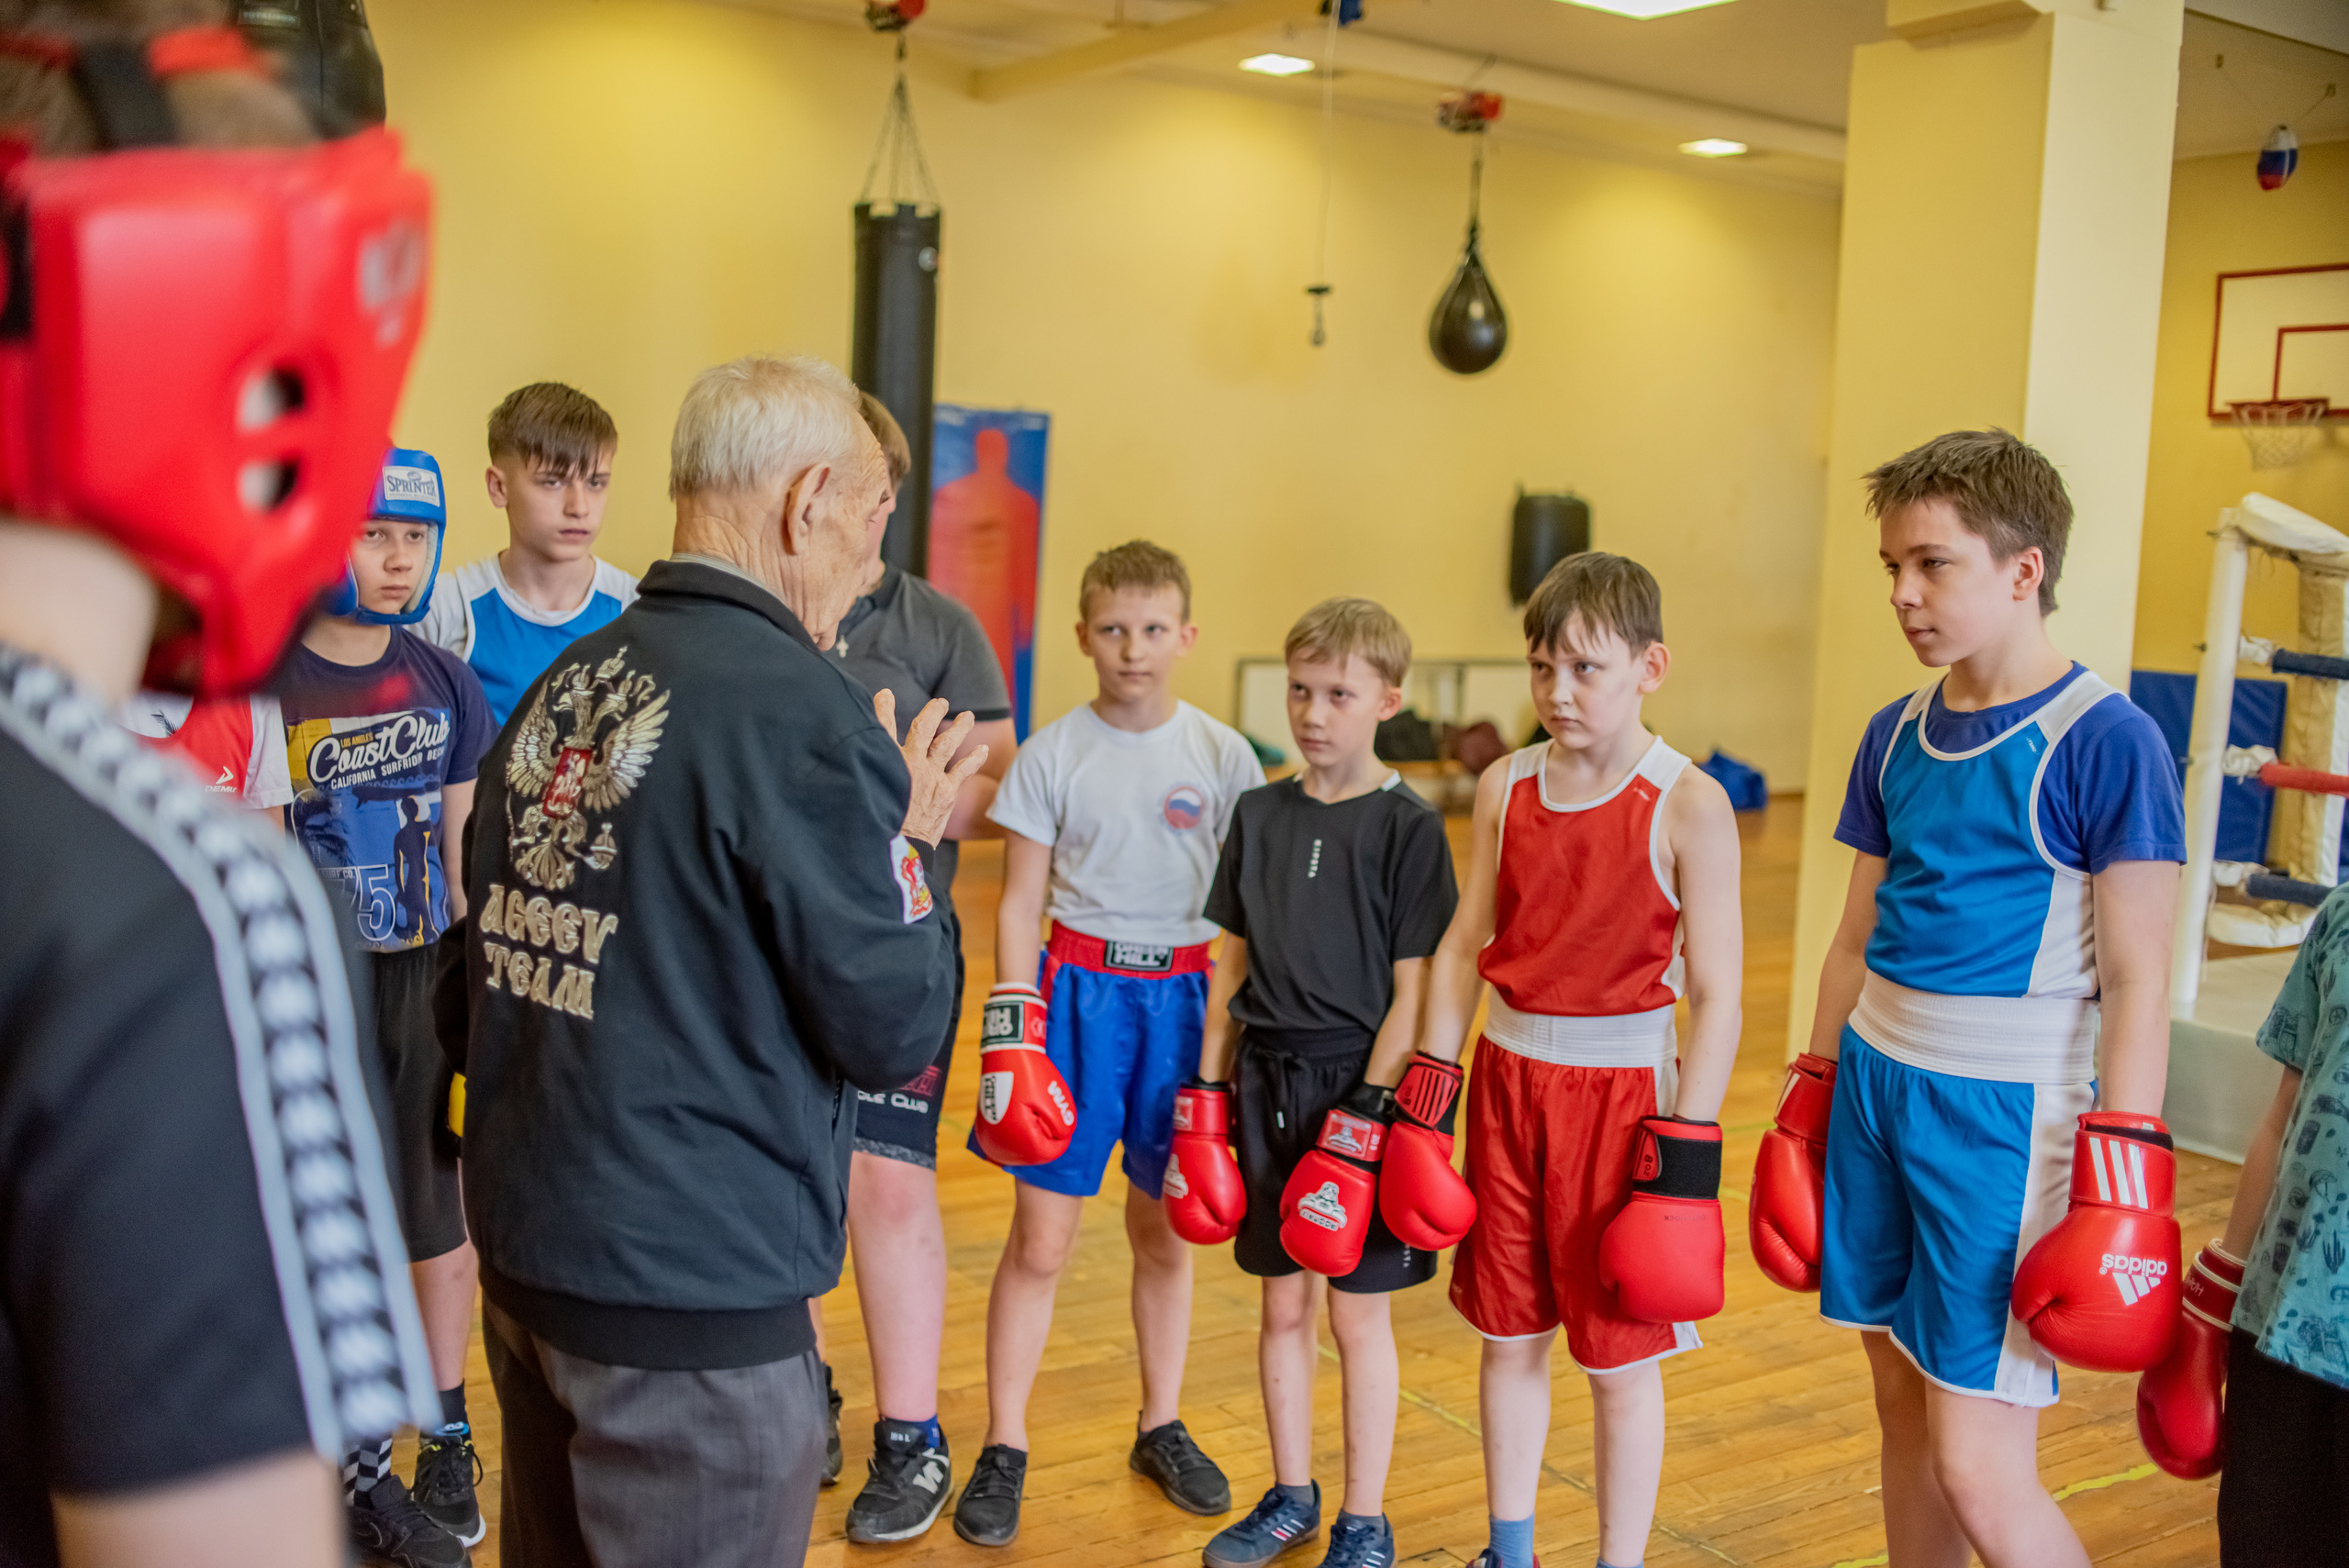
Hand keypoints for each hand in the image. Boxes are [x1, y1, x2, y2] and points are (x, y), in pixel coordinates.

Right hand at [877, 690, 986, 846]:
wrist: (900, 849)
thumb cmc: (878, 824)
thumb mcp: (865, 793)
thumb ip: (865, 772)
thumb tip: (849, 764)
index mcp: (889, 763)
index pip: (883, 728)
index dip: (883, 709)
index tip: (885, 694)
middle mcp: (912, 765)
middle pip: (923, 729)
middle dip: (932, 712)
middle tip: (941, 702)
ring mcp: (932, 777)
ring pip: (947, 744)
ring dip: (959, 728)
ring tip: (967, 716)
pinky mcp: (947, 792)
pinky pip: (963, 770)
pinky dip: (974, 758)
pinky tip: (984, 750)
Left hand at [2010, 1113, 2182, 1371]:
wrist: (2130, 1217)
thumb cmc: (2078, 1246)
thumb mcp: (2030, 1276)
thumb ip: (2022, 1307)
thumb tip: (2031, 1324)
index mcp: (2083, 1349)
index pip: (2043, 1334)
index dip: (2042, 1302)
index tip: (2058, 1279)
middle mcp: (2122, 1359)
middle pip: (2074, 1340)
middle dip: (2067, 1312)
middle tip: (2076, 1278)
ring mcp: (2149, 1345)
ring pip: (2101, 1334)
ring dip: (2093, 1313)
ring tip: (2096, 1279)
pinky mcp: (2165, 1329)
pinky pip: (2128, 1327)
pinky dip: (2118, 1310)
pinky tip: (2116, 1285)